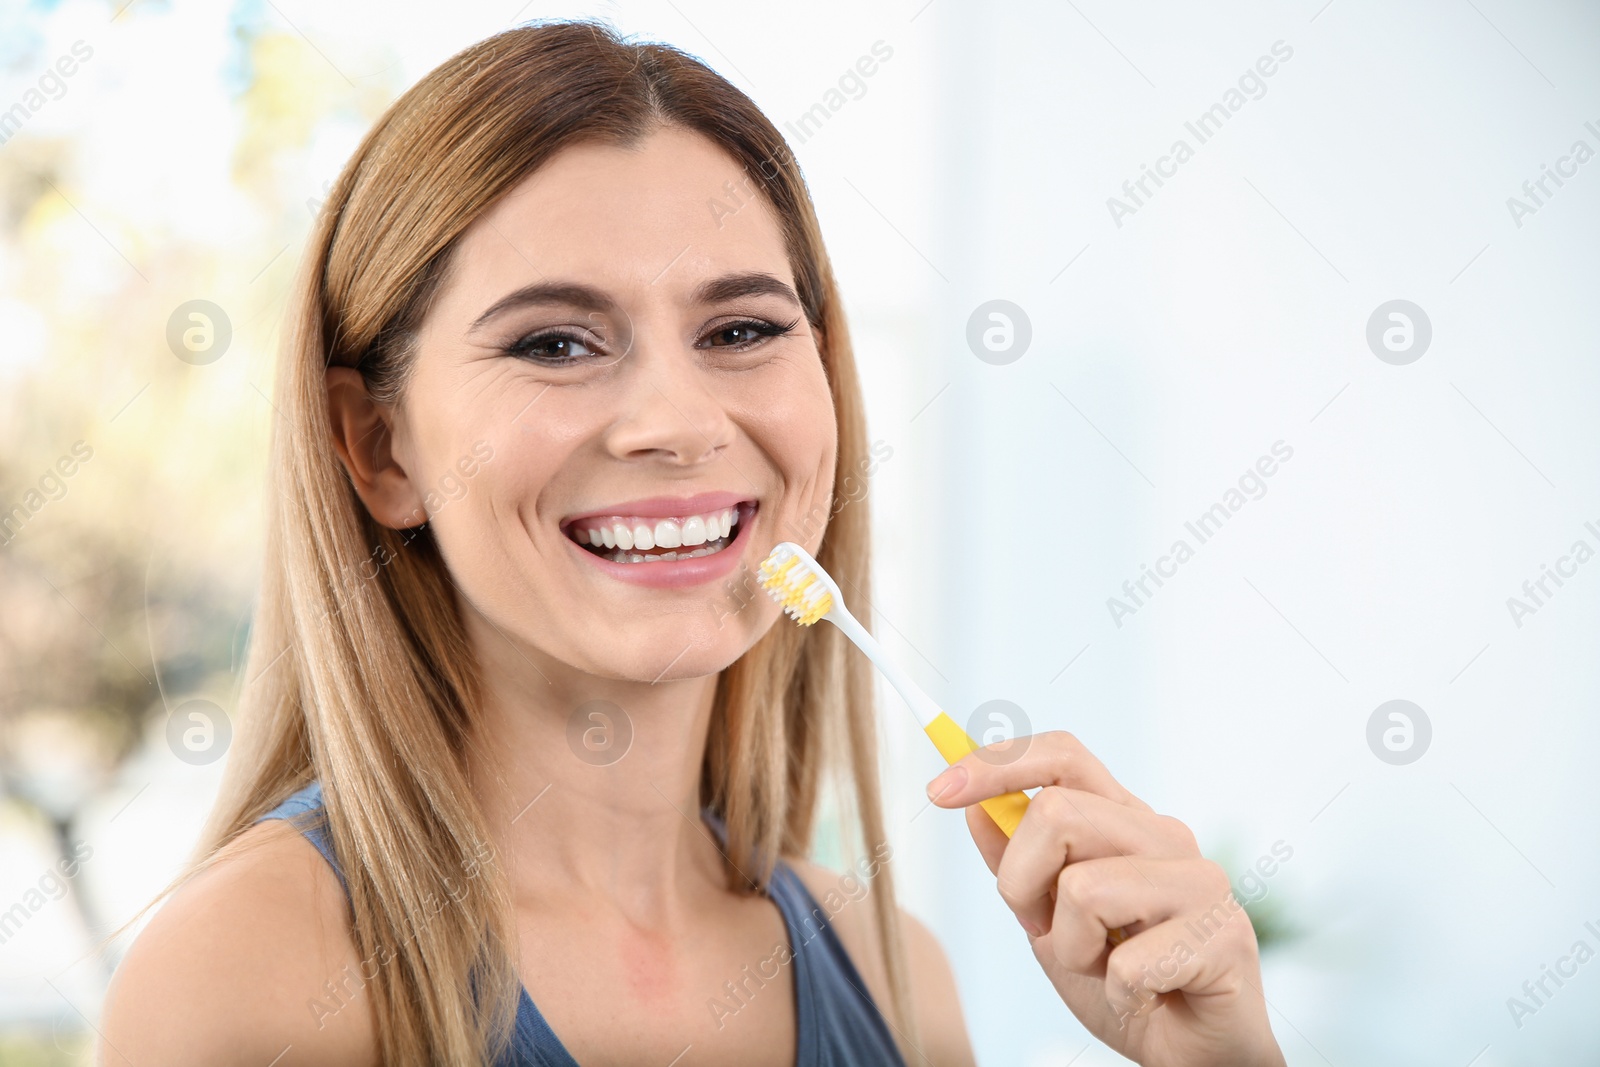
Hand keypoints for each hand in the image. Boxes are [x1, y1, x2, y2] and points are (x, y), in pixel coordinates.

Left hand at [925, 731, 1284, 1066]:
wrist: (1192, 1055)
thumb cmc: (1125, 982)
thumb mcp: (1049, 922)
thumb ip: (1017, 865)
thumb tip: (974, 805)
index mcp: (1125, 820)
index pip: (1063, 755)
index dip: (997, 763)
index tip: (939, 791)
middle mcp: (1166, 835)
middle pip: (1056, 811)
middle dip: (1023, 884)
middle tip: (1049, 931)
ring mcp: (1201, 881)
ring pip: (1083, 889)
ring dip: (1071, 949)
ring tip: (1107, 969)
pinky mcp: (1225, 937)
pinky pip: (1124, 964)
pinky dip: (1117, 995)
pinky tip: (1145, 1000)